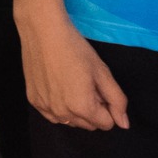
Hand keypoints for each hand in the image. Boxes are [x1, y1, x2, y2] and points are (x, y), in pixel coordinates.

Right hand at [19, 13, 129, 129]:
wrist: (42, 32)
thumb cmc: (76, 49)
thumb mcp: (102, 72)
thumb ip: (117, 100)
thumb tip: (124, 125)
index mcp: (83, 108)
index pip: (106, 124)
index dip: (107, 106)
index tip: (99, 88)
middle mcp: (63, 114)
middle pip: (89, 125)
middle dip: (93, 111)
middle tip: (86, 85)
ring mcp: (46, 109)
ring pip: (70, 122)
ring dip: (75, 111)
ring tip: (70, 85)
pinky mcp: (33, 102)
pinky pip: (53, 116)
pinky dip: (59, 107)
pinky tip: (56, 87)